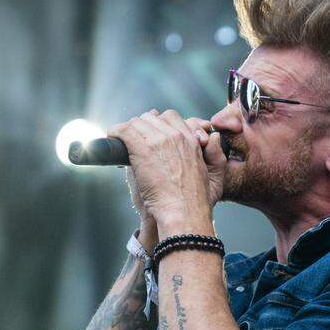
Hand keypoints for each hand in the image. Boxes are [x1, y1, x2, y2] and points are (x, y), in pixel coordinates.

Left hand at [109, 110, 222, 234]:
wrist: (183, 212)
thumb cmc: (197, 202)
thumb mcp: (216, 177)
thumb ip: (216, 155)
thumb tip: (213, 137)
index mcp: (191, 140)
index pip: (171, 117)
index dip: (159, 125)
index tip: (151, 135)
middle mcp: (175, 136)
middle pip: (152, 118)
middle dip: (143, 127)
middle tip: (134, 140)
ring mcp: (158, 140)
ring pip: (138, 122)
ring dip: (128, 130)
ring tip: (122, 141)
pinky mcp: (143, 148)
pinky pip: (125, 130)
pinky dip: (116, 132)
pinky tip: (113, 138)